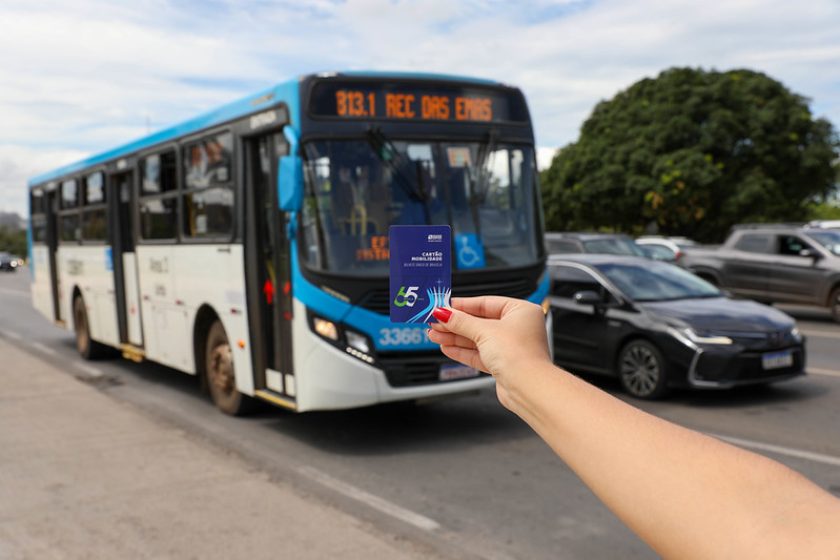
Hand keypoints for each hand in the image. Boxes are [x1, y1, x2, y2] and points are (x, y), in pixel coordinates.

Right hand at [428, 296, 551, 410]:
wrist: (527, 388)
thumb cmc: (520, 356)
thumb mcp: (485, 331)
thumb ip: (461, 322)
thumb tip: (444, 313)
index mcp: (521, 311)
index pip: (486, 303)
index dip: (463, 305)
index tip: (444, 306)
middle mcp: (518, 328)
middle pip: (480, 322)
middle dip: (456, 323)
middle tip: (436, 321)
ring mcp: (510, 347)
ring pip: (477, 339)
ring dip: (455, 337)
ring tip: (435, 334)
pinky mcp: (503, 364)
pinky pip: (479, 353)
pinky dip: (463, 351)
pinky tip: (447, 347)